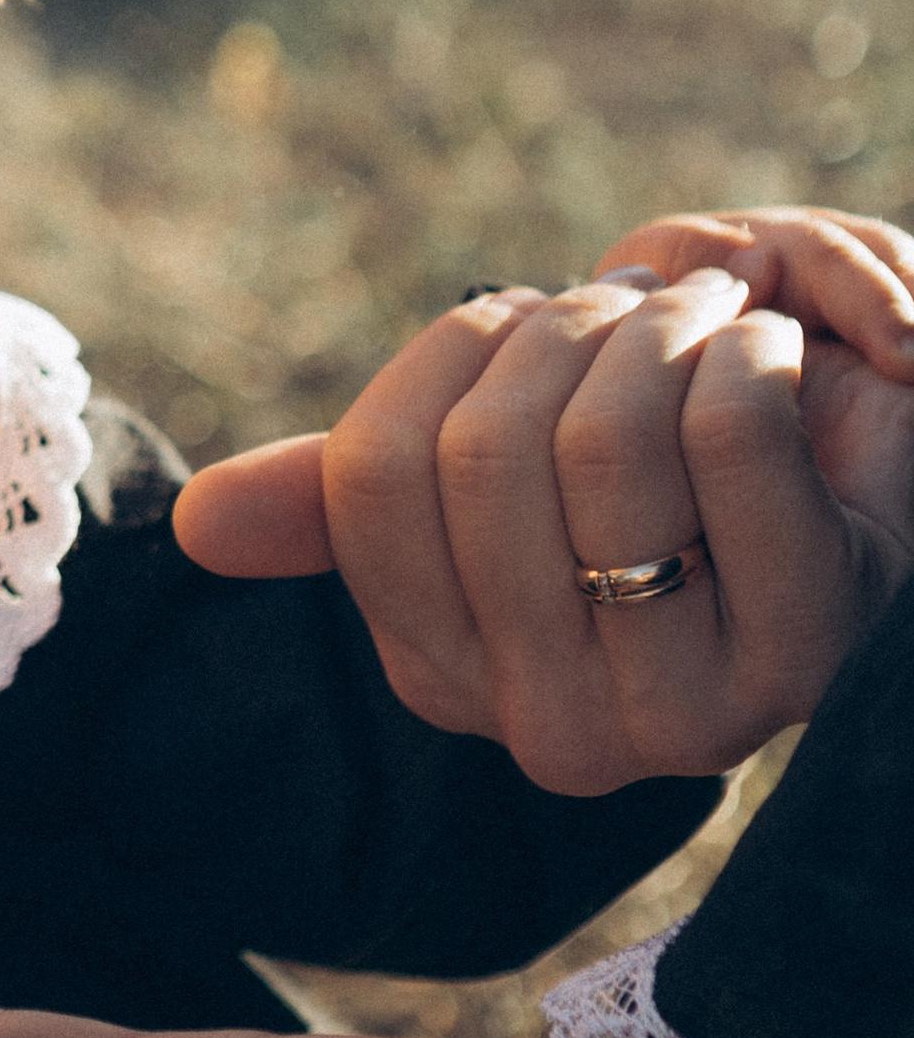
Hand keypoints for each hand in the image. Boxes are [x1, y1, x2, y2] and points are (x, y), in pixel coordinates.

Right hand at [174, 243, 913, 790]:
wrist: (865, 505)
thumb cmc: (666, 478)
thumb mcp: (493, 471)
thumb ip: (349, 492)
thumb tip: (191, 527)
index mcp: (445, 678)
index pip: (375, 474)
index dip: (452, 353)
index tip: (528, 327)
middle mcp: (550, 733)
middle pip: (484, 453)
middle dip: (567, 328)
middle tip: (641, 304)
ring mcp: (678, 714)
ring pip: (605, 441)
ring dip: (663, 326)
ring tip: (711, 318)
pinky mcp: (803, 651)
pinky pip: (727, 431)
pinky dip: (747, 347)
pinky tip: (773, 356)